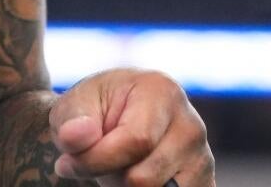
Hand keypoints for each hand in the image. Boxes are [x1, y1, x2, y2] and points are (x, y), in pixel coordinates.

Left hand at [49, 69, 213, 186]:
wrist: (118, 117)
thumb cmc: (95, 110)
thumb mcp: (76, 105)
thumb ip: (73, 120)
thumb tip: (74, 138)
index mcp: (163, 92)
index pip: (136, 141)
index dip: (97, 160)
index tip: (66, 164)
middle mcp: (191, 125)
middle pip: (147, 178)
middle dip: (112, 177)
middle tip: (98, 163)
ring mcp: (202, 158)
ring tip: (120, 169)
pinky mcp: (203, 183)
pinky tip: (135, 178)